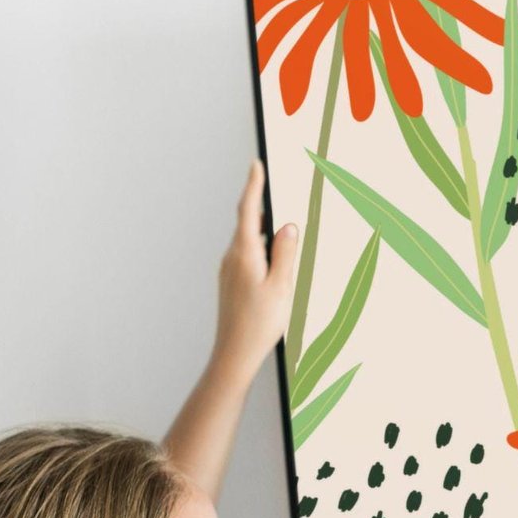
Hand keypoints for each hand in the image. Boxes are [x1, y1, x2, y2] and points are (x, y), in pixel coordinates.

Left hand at [214, 160, 298, 386]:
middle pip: (249, 224)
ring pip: (250, 242)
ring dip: (265, 234)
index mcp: (245, 253)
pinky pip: (248, 257)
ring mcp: (229, 270)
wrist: (234, 353)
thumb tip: (288, 226)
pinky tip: (275, 264)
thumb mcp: (282, 286)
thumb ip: (286, 253)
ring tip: (284, 234)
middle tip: (274, 189)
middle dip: (262, 207)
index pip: (249, 210)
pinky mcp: (231, 282)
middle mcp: (232, 257)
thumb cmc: (259, 324)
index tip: (256, 164)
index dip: (254, 185)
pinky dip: (262, 251)